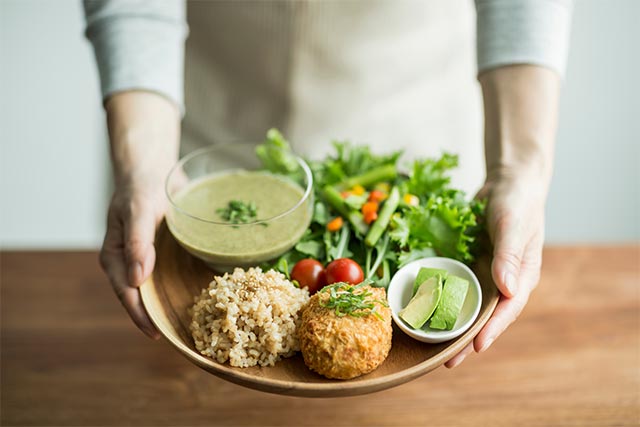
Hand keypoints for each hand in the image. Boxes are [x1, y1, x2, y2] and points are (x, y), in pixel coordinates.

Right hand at [99, 91, 180, 338]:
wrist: (152, 170)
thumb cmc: (139, 189)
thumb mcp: (137, 211)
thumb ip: (137, 243)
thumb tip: (137, 280)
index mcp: (115, 258)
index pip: (127, 294)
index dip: (140, 316)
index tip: (157, 335)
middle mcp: (130, 263)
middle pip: (142, 299)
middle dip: (158, 319)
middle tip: (181, 338)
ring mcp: (147, 260)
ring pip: (158, 290)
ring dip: (171, 307)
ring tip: (193, 326)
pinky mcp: (163, 254)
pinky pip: (171, 275)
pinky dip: (182, 287)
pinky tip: (202, 297)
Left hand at [445, 167, 544, 367]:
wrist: (508, 182)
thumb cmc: (517, 202)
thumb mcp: (513, 225)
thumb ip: (509, 256)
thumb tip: (509, 291)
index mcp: (522, 276)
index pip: (508, 308)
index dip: (492, 329)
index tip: (476, 347)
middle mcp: (504, 280)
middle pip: (486, 315)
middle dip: (468, 339)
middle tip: (447, 362)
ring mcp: (487, 273)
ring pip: (469, 305)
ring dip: (454, 325)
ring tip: (433, 348)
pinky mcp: (472, 264)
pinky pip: (457, 286)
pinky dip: (444, 299)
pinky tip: (426, 311)